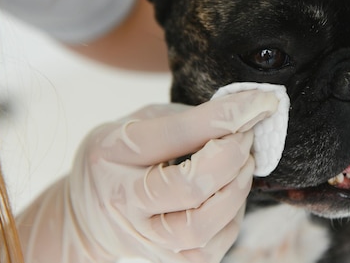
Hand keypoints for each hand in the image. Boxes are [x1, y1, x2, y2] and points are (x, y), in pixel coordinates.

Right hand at [17, 90, 278, 262]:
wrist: (87, 218)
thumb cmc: (122, 160)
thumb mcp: (136, 124)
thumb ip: (183, 118)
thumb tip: (241, 114)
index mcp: (113, 152)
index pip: (177, 133)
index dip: (227, 115)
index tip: (261, 101)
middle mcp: (123, 200)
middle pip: (191, 186)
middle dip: (232, 155)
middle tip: (247, 135)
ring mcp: (144, 237)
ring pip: (203, 225)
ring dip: (237, 188)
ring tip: (243, 163)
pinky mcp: (167, 260)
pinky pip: (213, 245)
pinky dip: (233, 214)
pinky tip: (230, 192)